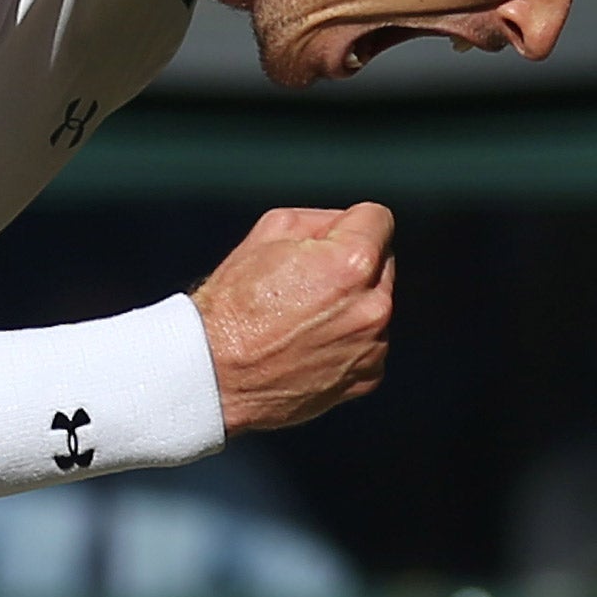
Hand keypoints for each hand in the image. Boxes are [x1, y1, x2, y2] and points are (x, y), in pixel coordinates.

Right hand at [190, 202, 394, 434]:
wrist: (215, 373)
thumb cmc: (233, 307)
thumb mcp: (269, 232)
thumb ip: (320, 220)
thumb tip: (341, 226)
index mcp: (352, 264)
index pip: (378, 219)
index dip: (349, 223)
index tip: (330, 237)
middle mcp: (372, 307)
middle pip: (381, 263)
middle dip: (351, 264)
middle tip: (305, 280)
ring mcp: (372, 347)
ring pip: (375, 305)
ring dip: (352, 304)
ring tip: (303, 316)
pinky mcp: (365, 377)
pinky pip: (369, 344)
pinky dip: (347, 340)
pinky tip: (309, 343)